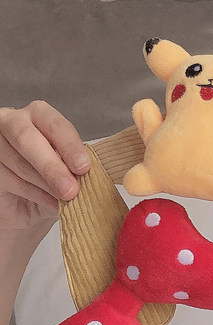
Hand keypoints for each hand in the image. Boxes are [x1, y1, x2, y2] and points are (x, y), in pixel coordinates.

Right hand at [0, 101, 89, 242]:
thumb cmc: (52, 184)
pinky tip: (49, 202)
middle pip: (27, 138)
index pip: (53, 122)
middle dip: (52, 166)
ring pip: (20, 163)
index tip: (83, 167)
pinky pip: (10, 180)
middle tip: (71, 189)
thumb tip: (90, 173)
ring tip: (64, 199)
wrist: (27, 208)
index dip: (69, 144)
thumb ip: (76, 167)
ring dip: (47, 186)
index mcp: (39, 117)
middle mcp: (12, 122)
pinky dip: (34, 194)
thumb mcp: (70, 172)